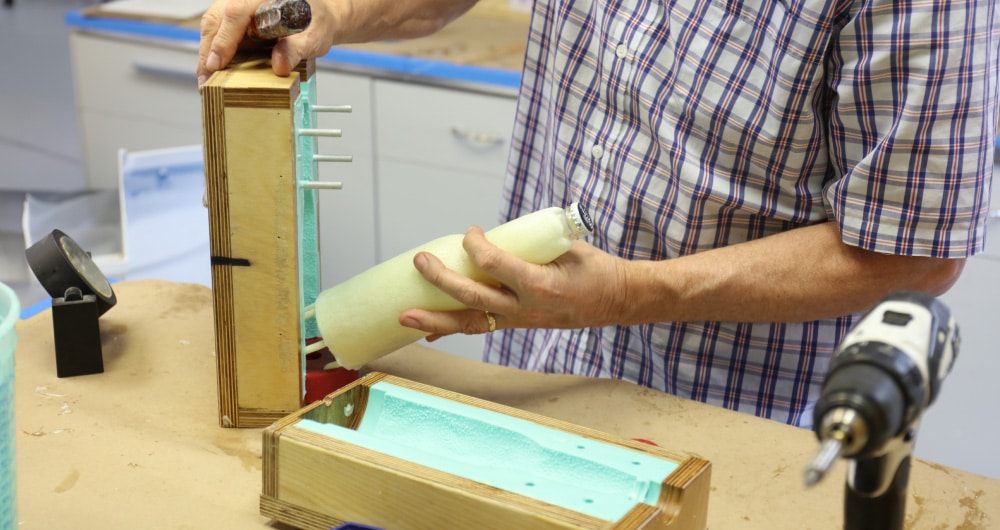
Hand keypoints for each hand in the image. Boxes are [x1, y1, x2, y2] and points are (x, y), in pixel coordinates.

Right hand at [196, 0, 337, 85]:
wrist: (321, 15)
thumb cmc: (317, 23)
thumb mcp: (313, 37)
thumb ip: (296, 49)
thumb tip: (279, 66)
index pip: (236, 13)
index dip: (224, 40)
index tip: (216, 63)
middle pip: (217, 18)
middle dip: (208, 50)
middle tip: (205, 79)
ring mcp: (239, 2)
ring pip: (213, 23)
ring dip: (207, 51)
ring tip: (205, 78)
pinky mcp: (236, 14)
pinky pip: (218, 27)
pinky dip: (213, 48)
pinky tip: (212, 68)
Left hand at [398, 226, 632, 337]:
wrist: (616, 299)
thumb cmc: (593, 268)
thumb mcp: (567, 248)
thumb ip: (528, 245)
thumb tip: (493, 235)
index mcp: (541, 284)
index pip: (496, 265)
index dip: (476, 246)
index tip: (470, 232)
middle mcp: (527, 308)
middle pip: (474, 298)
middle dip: (441, 281)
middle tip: (420, 262)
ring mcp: (520, 320)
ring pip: (470, 322)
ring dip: (435, 320)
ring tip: (404, 316)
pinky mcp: (517, 325)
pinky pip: (479, 327)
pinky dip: (452, 329)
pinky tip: (429, 331)